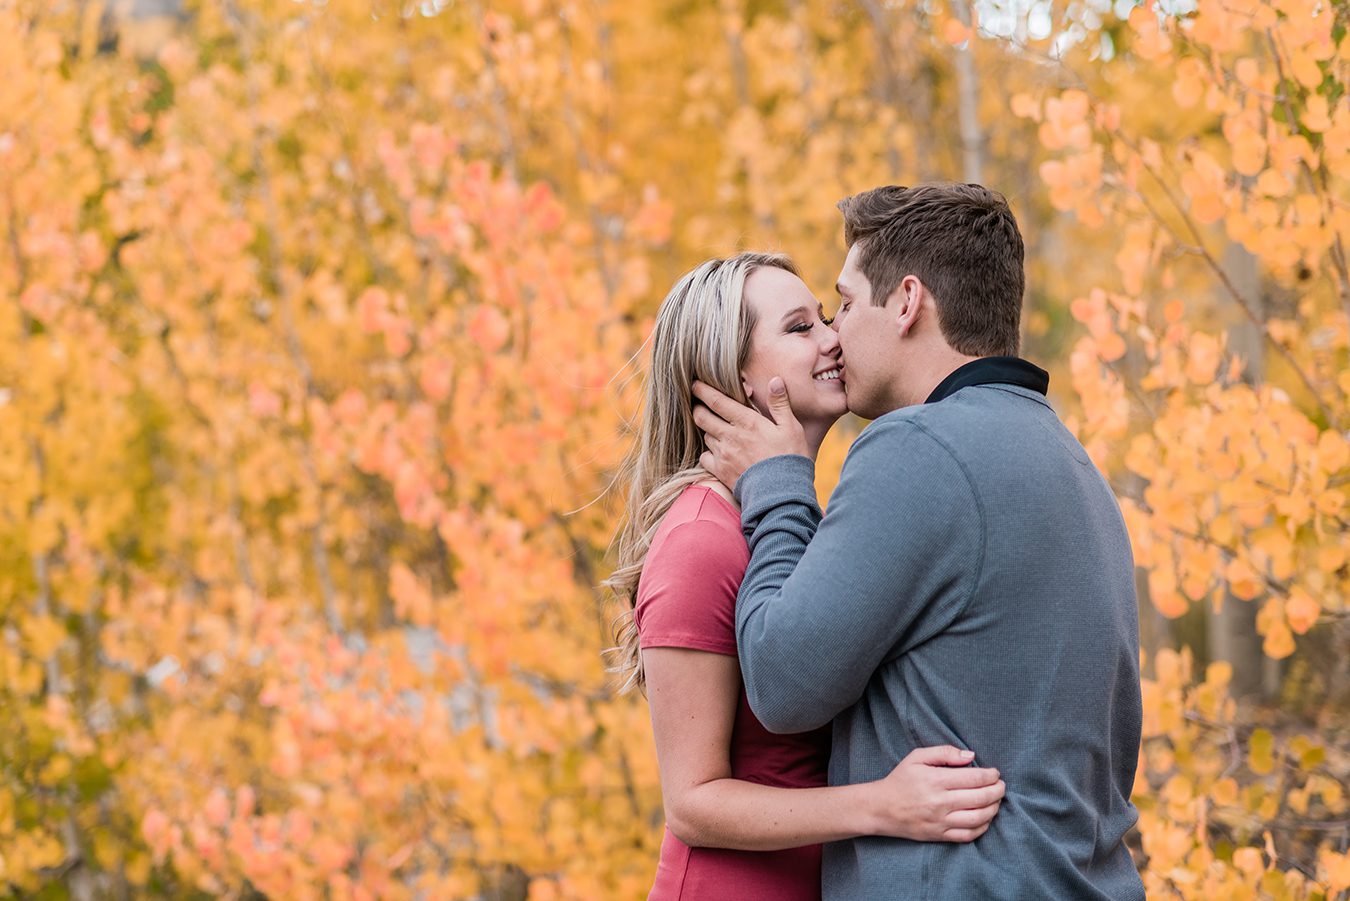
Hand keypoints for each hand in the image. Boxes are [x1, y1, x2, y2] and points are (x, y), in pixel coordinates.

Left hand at [692, 377, 808, 488]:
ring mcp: (723, 454)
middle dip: (698, 408)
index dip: (703, 391)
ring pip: (705, 435)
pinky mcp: (720, 471)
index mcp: (747, 422)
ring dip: (707, 430)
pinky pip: (705, 457)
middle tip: (700, 405)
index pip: (717, 401)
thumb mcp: (791, 427)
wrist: (782, 494)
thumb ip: (780, 404)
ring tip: (715, 428)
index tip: (695, 384)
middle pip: (702, 417)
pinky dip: (708, 452)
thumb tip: (775, 380)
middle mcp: (730, 436)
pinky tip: (717, 452)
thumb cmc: (789, 458)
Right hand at [865, 746, 1005, 841]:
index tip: (995, 773)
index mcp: (935, 780)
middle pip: (981, 798)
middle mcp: (940, 802)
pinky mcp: (939, 836)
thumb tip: (971, 756)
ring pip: (978, 818)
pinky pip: (968, 835)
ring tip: (996, 801)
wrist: (881, 808)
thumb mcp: (916, 757)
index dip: (991, 775)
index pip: (974, 778)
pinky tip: (985, 818)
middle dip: (997, 791)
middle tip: (1001, 786)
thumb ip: (944, 752)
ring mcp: (941, 821)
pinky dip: (983, 827)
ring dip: (993, 809)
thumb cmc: (900, 780)